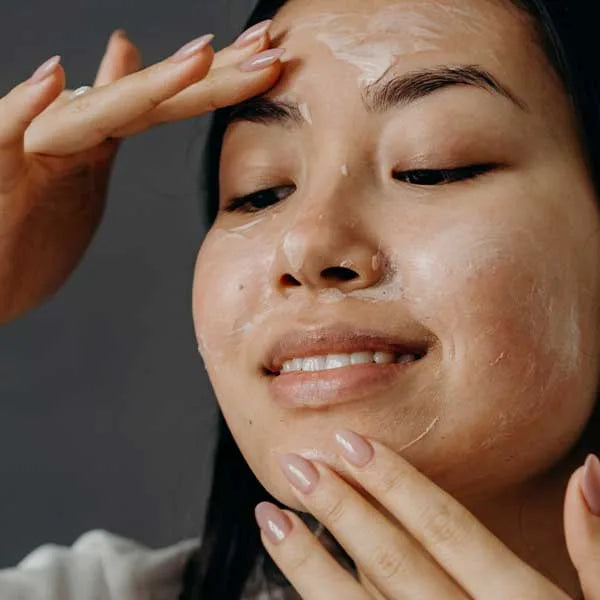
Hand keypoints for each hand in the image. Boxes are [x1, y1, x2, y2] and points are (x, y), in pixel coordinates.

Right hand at [0, 22, 282, 322]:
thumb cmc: (28, 228)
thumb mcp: (80, 164)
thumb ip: (106, 116)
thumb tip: (127, 61)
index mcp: (102, 140)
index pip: (170, 103)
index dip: (220, 81)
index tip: (270, 59)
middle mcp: (75, 133)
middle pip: (152, 99)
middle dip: (213, 73)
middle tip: (268, 45)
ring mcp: (36, 149)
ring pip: (95, 113)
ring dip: (146, 85)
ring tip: (200, 59)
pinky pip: (7, 137)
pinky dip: (25, 109)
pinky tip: (52, 80)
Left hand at [256, 429, 599, 598]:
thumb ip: (598, 551)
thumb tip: (586, 470)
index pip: (447, 530)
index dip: (395, 482)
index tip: (348, 441)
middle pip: (394, 563)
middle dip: (341, 509)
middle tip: (294, 464)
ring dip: (310, 564)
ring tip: (270, 518)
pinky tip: (289, 589)